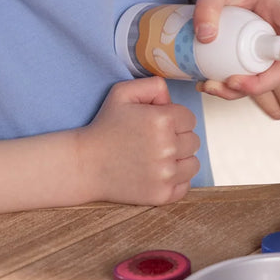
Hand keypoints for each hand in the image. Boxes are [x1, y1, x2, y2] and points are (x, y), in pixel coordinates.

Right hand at [80, 78, 200, 203]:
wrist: (85, 164)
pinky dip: (175, 180)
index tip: (157, 125)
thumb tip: (171, 98)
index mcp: (163, 120)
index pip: (190, 119)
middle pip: (193, 141)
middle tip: (153, 142)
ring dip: (180, 160)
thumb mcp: (122, 93)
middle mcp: (168, 147)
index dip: (174, 120)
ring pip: (193, 164)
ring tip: (156, 157)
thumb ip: (153, 85)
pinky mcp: (162, 194)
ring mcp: (166, 174)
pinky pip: (185, 185)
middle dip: (177, 139)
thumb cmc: (105, 127)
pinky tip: (156, 173)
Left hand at [189, 0, 279, 98]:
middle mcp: (276, 33)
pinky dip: (228, 89)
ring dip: (240, 91)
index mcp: (277, 8)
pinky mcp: (250, 61)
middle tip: (232, 82)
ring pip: (265, 79)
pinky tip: (205, 84)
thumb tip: (205, 37)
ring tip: (209, 86)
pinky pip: (246, 80)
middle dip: (262, 82)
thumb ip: (208, 5)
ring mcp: (264, 50)